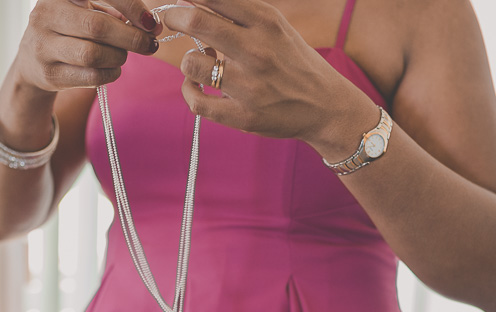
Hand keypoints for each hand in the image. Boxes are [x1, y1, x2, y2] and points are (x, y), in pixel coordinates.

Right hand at [15, 0, 164, 92]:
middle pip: (98, 27)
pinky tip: (112, 70)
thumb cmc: (69, 31)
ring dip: (118, 57)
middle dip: (131, 37)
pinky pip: (90, 76)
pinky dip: (110, 74)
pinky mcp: (49, 74)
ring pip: (94, 54)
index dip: (129, 5)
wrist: (33, 62)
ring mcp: (43, 46)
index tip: (149, 21)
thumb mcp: (85, 12)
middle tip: (149, 44)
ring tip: (123, 56)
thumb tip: (150, 24)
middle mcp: (46, 15)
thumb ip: (114, 13)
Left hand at [158, 0, 365, 143]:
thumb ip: (241, 13)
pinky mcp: (243, 116)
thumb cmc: (293, 61)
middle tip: (169, 19)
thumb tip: (196, 2)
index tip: (179, 0)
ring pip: (191, 64)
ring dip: (188, 61)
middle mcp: (257, 51)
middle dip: (173, 16)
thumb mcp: (276, 27)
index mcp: (266, 22)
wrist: (326, 106)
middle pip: (196, 22)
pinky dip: (189, 91)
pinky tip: (196, 86)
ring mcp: (249, 86)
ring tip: (199, 62)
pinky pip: (197, 102)